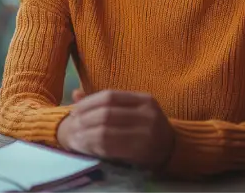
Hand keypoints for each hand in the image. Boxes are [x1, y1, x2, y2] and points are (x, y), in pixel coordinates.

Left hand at [56, 90, 174, 168]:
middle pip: (107, 113)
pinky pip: (112, 147)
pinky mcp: (142, 151)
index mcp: (144, 99)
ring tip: (75, 138)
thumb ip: (106, 103)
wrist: (172, 150)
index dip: (89, 102)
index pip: (110, 96)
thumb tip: (75, 93)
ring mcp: (147, 133)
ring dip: (87, 135)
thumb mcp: (131, 110)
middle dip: (85, 120)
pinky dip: (95, 147)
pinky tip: (87, 147)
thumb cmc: (146, 128)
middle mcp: (148, 114)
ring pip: (107, 131)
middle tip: (72, 125)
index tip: (74, 110)